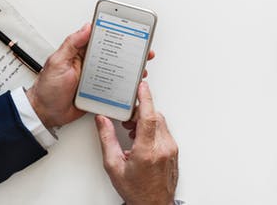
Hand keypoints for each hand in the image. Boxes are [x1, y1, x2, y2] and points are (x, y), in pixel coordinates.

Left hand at [26, 24, 155, 129]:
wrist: (45, 113)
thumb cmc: (47, 88)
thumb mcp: (57, 61)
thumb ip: (72, 43)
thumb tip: (87, 27)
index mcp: (81, 53)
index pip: (100, 37)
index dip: (115, 32)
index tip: (129, 27)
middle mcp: (90, 63)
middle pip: (113, 54)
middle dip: (129, 50)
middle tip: (143, 49)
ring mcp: (95, 78)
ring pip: (116, 70)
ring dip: (130, 69)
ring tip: (141, 67)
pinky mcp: (98, 92)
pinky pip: (114, 87)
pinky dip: (124, 86)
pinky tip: (132, 85)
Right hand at [96, 82, 178, 204]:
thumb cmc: (136, 191)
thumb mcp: (114, 166)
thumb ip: (107, 140)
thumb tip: (103, 121)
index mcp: (147, 151)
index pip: (149, 117)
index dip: (145, 98)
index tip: (141, 86)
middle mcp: (163, 148)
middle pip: (154, 116)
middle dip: (140, 111)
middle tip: (126, 116)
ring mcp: (171, 149)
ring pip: (160, 122)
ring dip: (146, 120)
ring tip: (131, 130)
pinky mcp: (174, 150)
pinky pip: (164, 131)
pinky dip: (152, 128)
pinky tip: (141, 137)